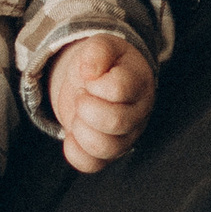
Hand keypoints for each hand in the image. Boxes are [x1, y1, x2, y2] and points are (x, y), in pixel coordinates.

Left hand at [47, 33, 157, 171]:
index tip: (89, 78)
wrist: (99, 82)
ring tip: (79, 114)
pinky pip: (92, 164)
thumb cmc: (104, 65)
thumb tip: (89, 72)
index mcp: (138, 83)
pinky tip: (72, 133)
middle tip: (81, 96)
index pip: (118, 89)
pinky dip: (74, 151)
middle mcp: (137, 113)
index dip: (95, 84)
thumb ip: (97, 51)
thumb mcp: (101, 47)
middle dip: (86, 107)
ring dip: (80, 129)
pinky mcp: (108, 153)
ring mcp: (125, 137)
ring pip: (105, 147)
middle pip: (115, 122)